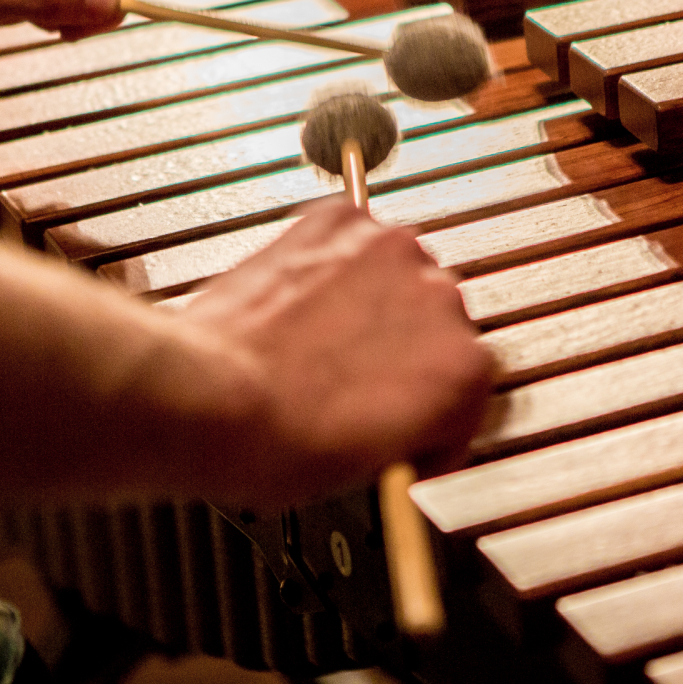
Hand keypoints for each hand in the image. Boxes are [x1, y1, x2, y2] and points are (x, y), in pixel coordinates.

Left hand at [176, 198, 495, 503]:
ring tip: (326, 333)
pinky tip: (306, 295)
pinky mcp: (341, 221)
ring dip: (373, 295)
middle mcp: (442, 300)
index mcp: (464, 370)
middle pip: (438, 319)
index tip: (412, 417)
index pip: (471, 381)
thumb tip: (403, 413)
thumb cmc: (281, 443)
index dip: (435, 407)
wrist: (210, 399)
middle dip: (403, 346)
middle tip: (358, 374)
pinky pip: (352, 237)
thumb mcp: (375, 462)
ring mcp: (393, 252)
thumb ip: (415, 423)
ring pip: (399, 272)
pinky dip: (334, 259)